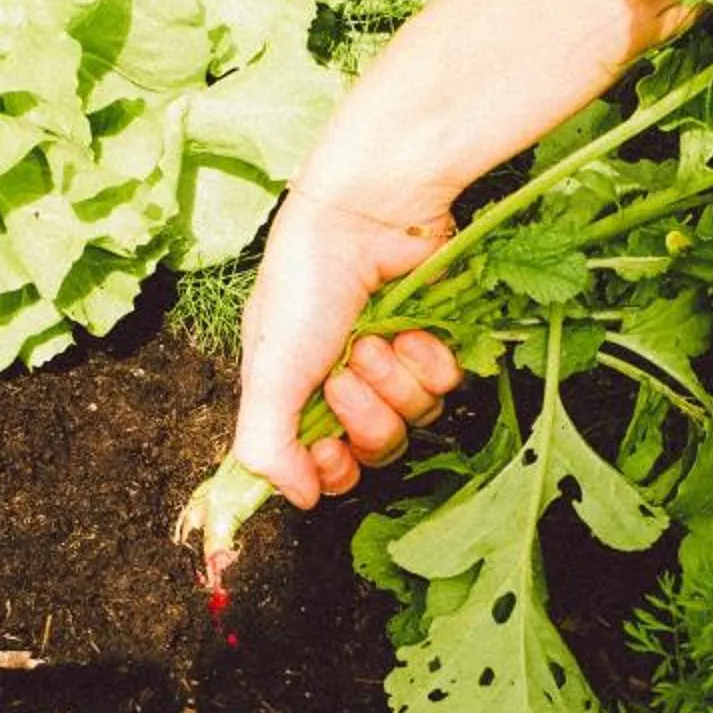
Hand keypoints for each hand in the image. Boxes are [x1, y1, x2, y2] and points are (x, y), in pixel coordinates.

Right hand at [231, 184, 464, 508]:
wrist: (368, 215)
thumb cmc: (305, 282)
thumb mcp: (269, 367)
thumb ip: (266, 444)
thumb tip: (296, 498)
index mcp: (296, 387)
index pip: (324, 463)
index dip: (332, 469)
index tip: (329, 451)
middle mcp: (344, 378)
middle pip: (375, 447)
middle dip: (363, 417)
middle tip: (347, 375)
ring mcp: (392, 359)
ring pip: (413, 416)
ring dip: (393, 382)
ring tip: (375, 341)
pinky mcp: (433, 338)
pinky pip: (445, 383)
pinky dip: (427, 360)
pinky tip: (411, 332)